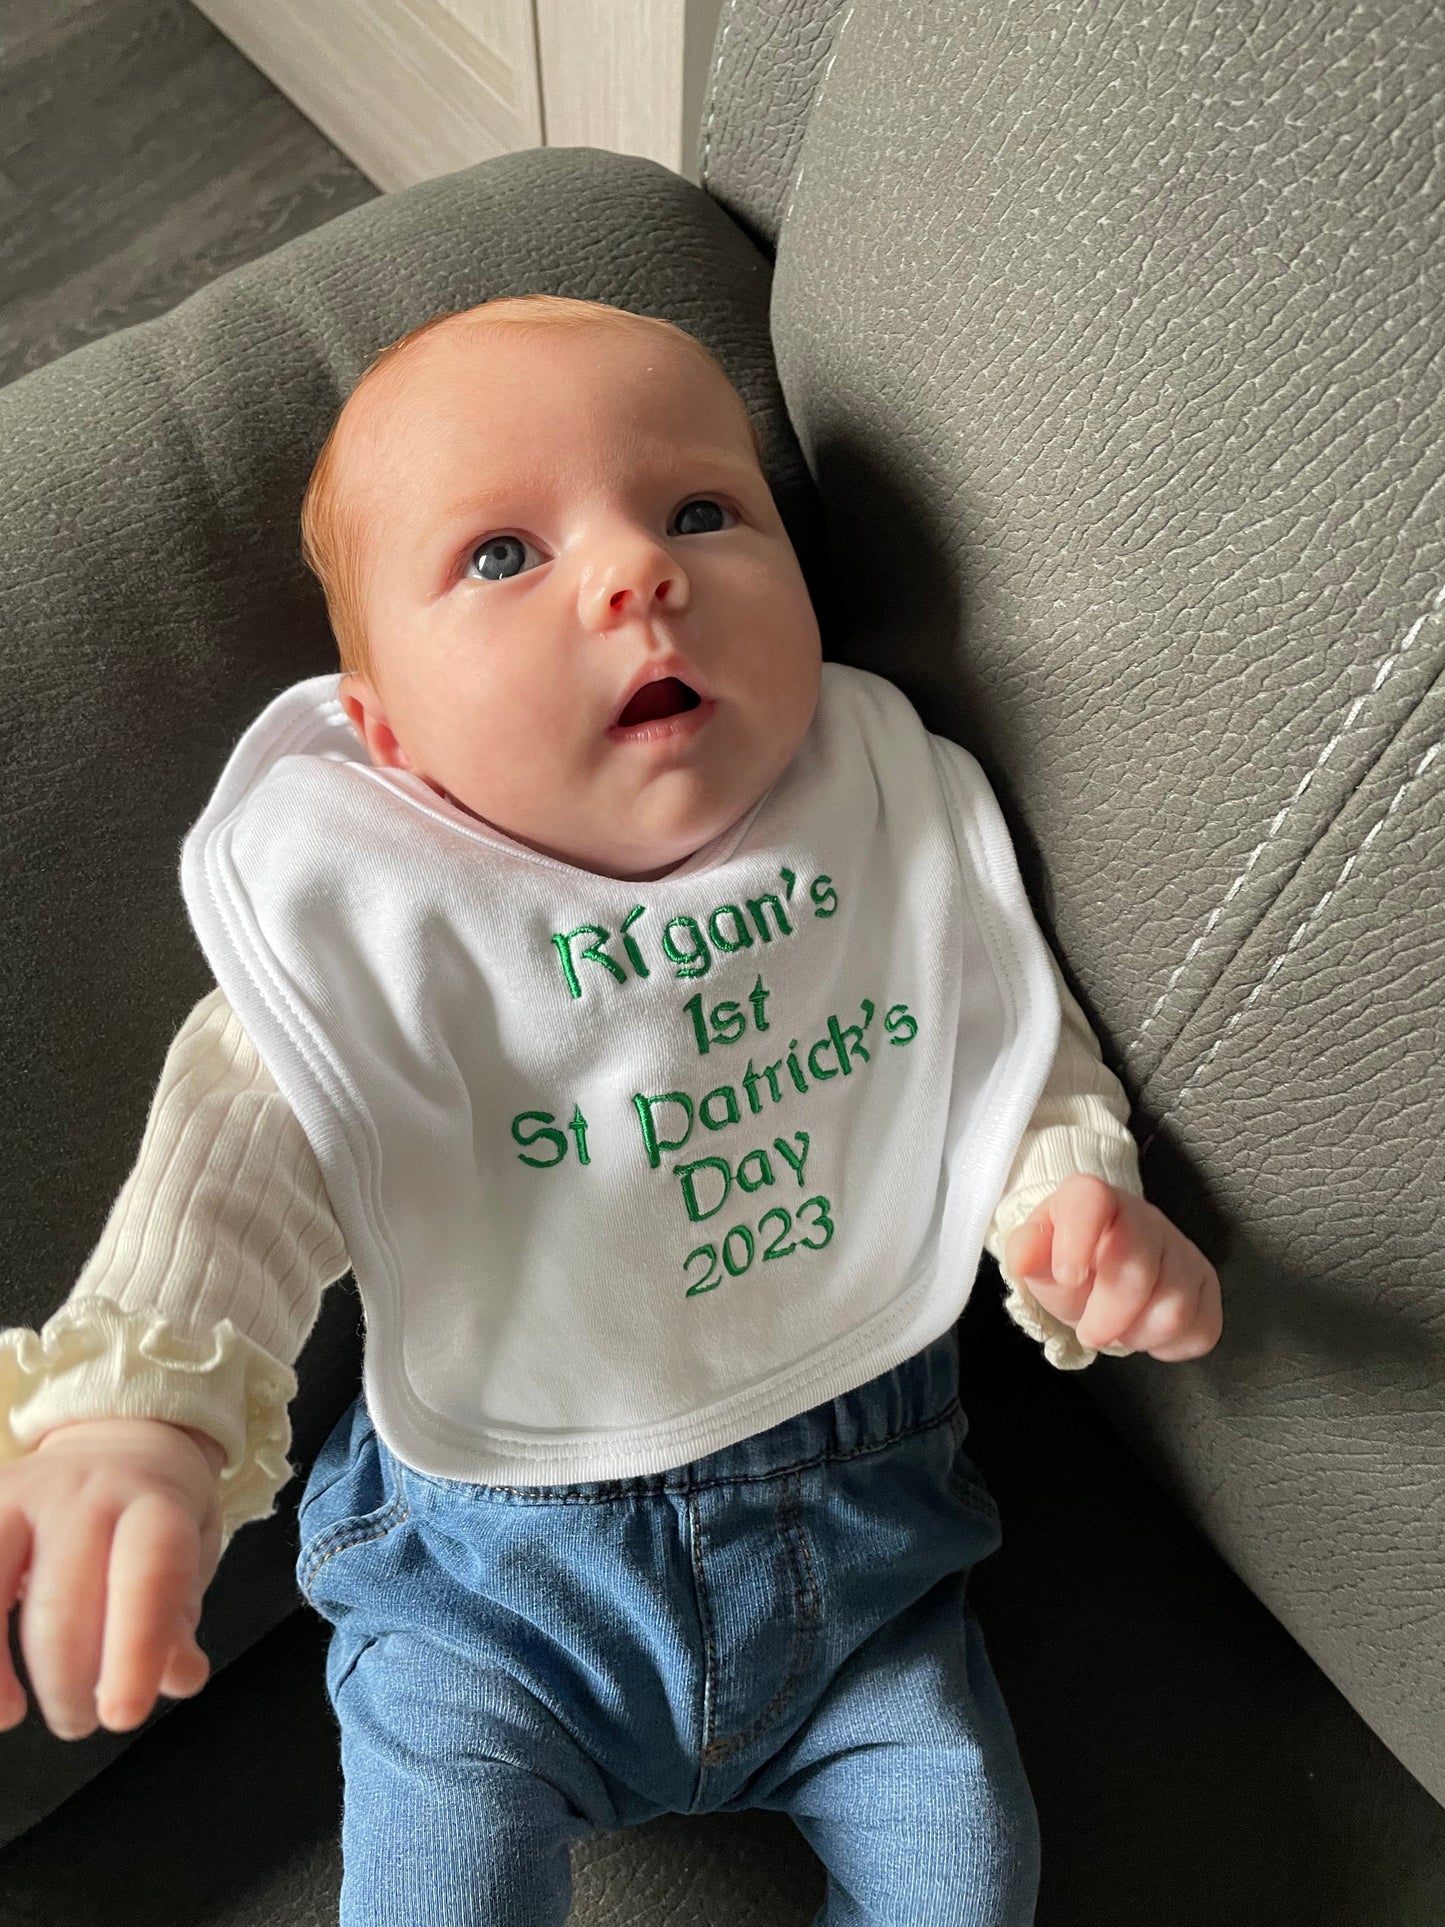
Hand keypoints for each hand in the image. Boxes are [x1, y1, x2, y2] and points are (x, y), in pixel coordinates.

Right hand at [0, 1418, 224, 1741]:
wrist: (118, 1441)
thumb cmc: (153, 1520)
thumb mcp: (190, 1557)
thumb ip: (178, 1622)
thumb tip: (177, 1678)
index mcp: (154, 1504)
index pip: (149, 1572)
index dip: (136, 1649)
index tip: (123, 1716)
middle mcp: (86, 1493)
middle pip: (64, 1600)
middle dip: (68, 1682)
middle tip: (81, 1721)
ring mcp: (21, 1496)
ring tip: (13, 1713)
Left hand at [1003, 1173, 1221, 1360]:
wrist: (1096, 1269)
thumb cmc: (1066, 1259)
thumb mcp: (1036, 1257)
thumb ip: (1027, 1253)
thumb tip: (1023, 1257)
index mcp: (1094, 1200)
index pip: (1091, 1199)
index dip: (1078, 1238)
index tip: (1068, 1276)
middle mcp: (1145, 1218)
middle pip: (1139, 1268)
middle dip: (1109, 1315)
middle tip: (1090, 1332)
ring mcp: (1182, 1250)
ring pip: (1175, 1306)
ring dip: (1139, 1334)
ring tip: (1120, 1328)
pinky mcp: (1207, 1284)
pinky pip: (1203, 1327)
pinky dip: (1170, 1346)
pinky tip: (1148, 1330)